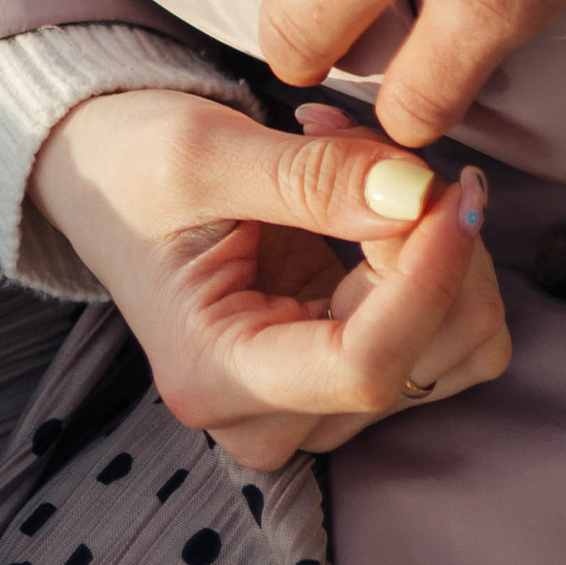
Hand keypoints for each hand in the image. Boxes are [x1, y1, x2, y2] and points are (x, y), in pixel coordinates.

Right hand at [29, 87, 508, 468]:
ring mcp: (315, 402)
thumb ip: (312, 180)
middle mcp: (268, 416)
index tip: (452, 188)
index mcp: (215, 377)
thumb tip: (415, 197)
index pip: (363, 366)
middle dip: (432, 243)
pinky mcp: (350, 368)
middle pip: (424, 357)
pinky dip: (439, 254)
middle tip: (372, 148)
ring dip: (442, 245)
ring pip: (456, 347)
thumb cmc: (134, 166)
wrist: (109, 180)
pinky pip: (450, 326)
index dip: (428, 277)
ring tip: (360, 165)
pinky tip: (376, 200)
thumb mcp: (201, 152)